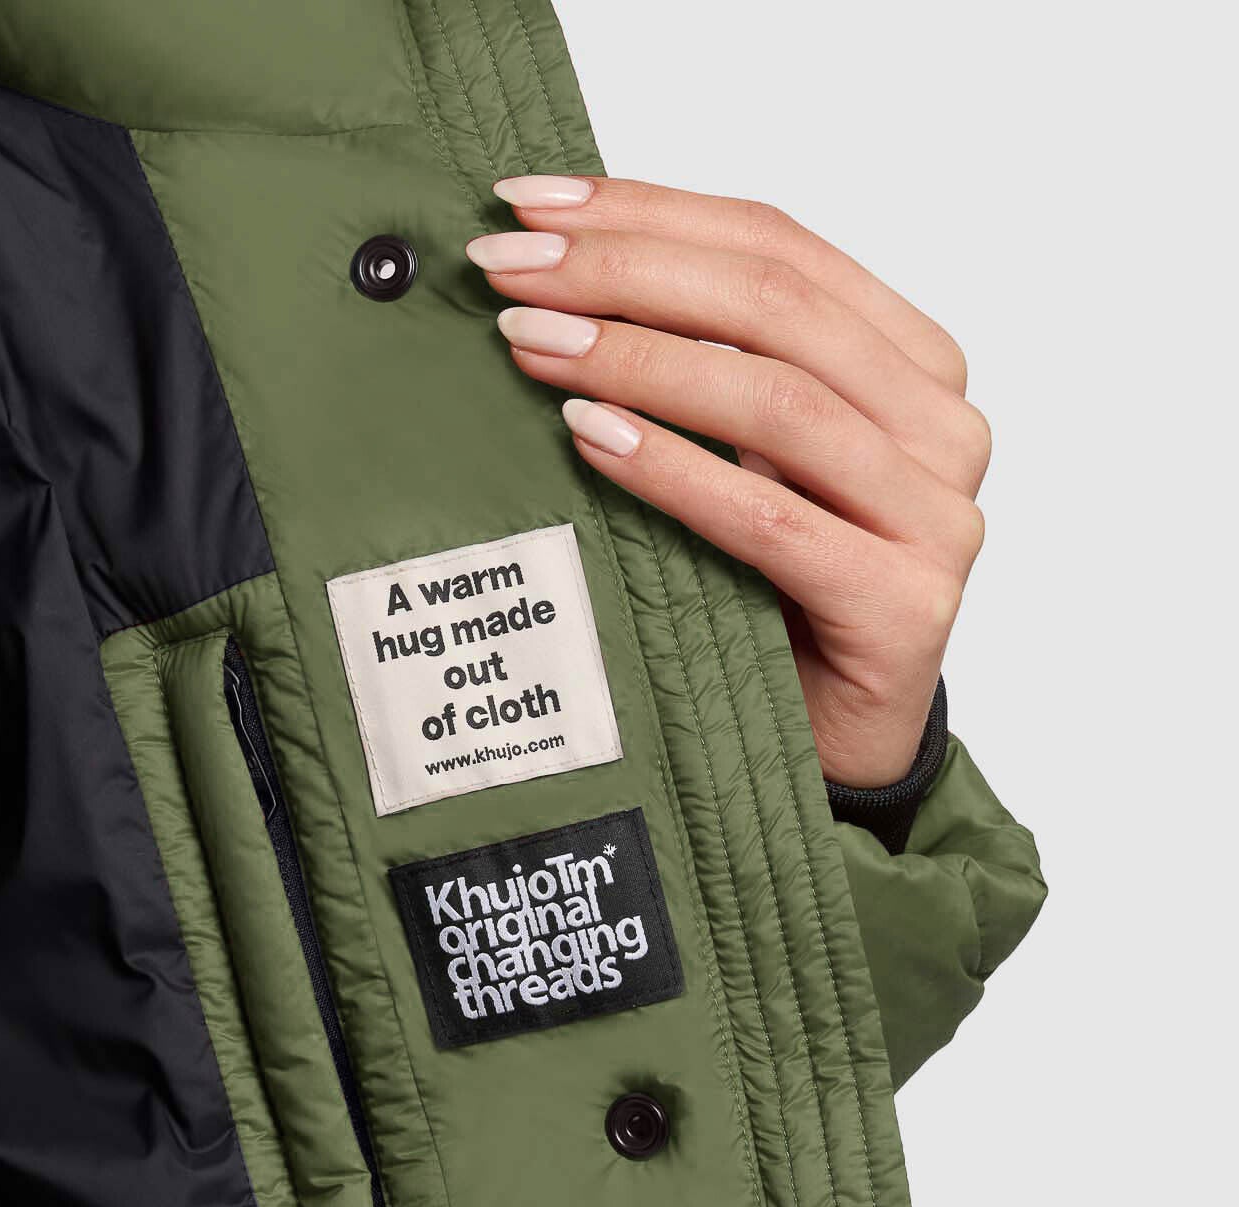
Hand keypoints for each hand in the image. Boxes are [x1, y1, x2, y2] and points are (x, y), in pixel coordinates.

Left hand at [465, 177, 989, 787]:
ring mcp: (934, 518)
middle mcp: (942, 426)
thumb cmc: (768, 608)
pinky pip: (772, 520)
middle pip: (775, 307)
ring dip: (637, 360)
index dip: (650, 210)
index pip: (778, 247)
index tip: (529, 202)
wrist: (827, 759)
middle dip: (626, 272)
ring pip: (776, 401)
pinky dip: (675, 472)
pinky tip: (591, 437)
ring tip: (531, 346)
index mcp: (911, 364)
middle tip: (509, 271)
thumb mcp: (736, 465)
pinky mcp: (903, 607)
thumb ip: (699, 374)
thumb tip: (555, 280)